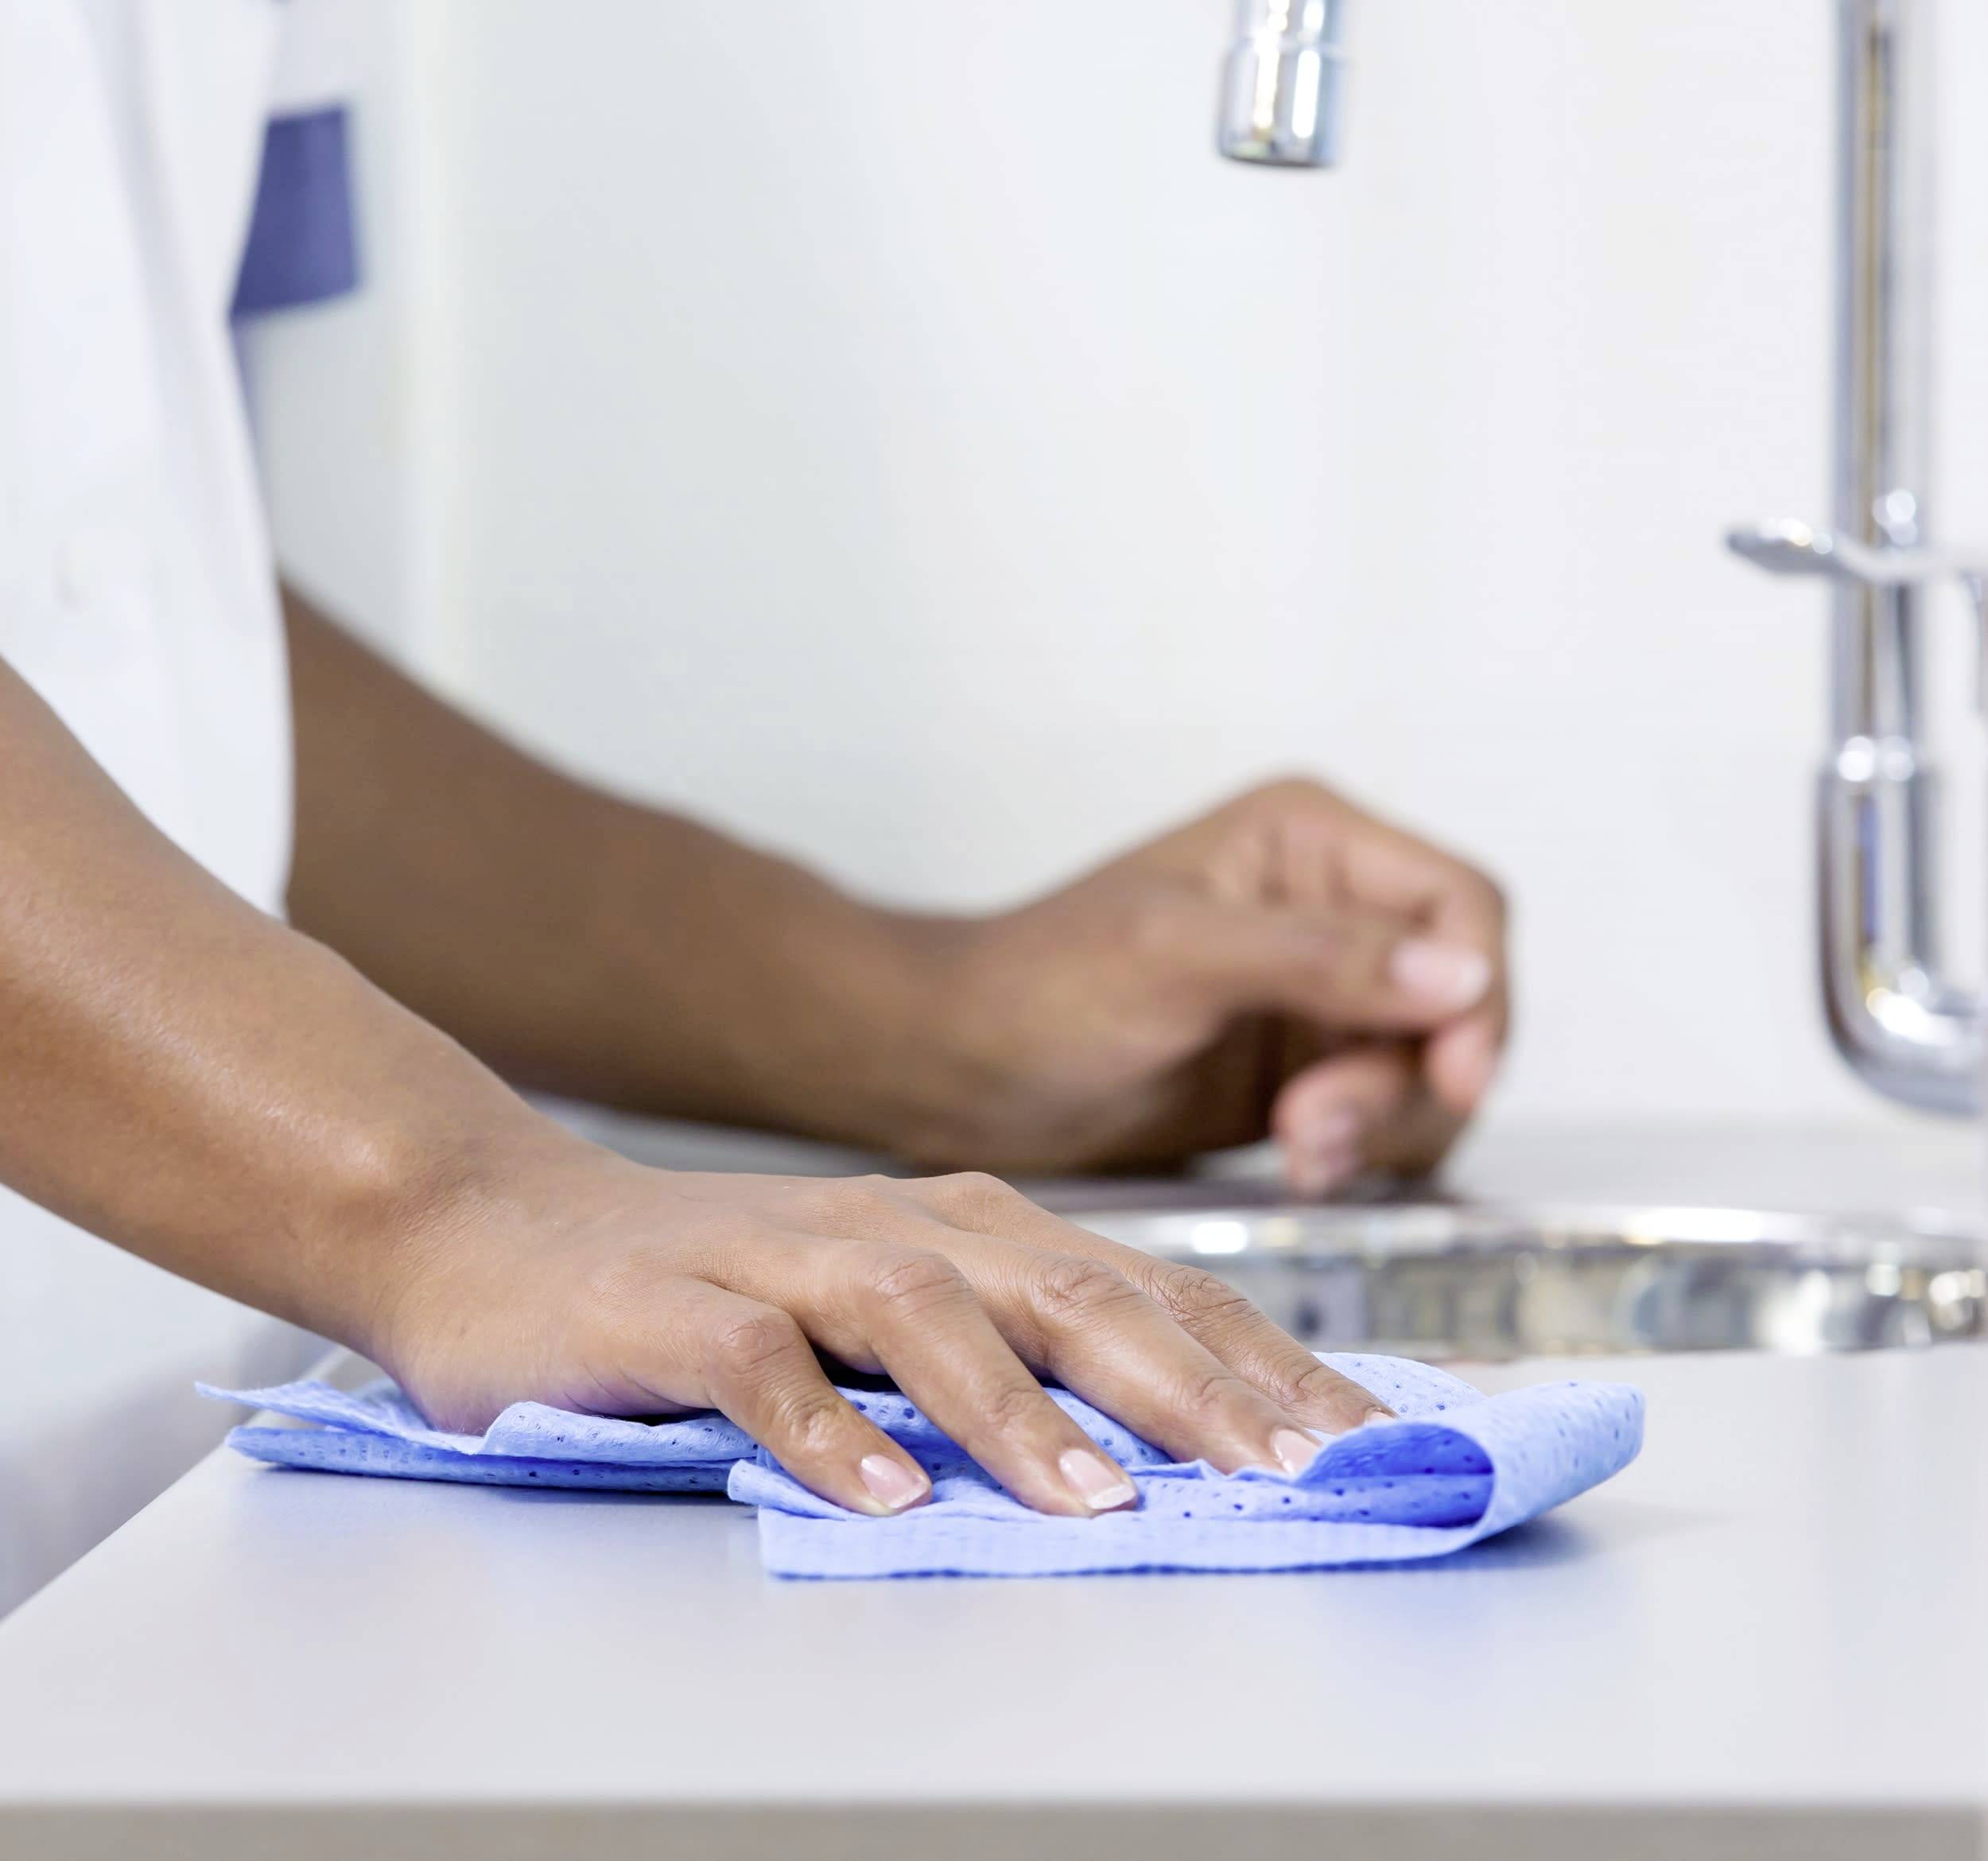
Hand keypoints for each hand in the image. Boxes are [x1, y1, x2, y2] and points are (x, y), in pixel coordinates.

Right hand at [383, 1134, 1392, 1516]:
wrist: (501, 1226)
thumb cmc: (720, 1285)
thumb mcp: (891, 1313)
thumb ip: (1012, 1359)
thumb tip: (1176, 1447)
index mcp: (973, 1231)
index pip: (1151, 1288)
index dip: (1259, 1359)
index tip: (1360, 1439)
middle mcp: (898, 1228)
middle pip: (1068, 1291)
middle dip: (1186, 1382)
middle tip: (1287, 1466)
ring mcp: (782, 1256)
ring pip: (926, 1314)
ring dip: (1014, 1408)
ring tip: (1097, 1495)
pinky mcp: (670, 1304)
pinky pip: (758, 1362)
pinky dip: (826, 1425)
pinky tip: (881, 1494)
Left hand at [915, 778, 1508, 1192]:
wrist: (968, 1072)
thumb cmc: (1040, 984)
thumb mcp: (1177, 956)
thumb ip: (1318, 958)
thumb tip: (1458, 976)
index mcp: (1311, 840)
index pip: (1459, 902)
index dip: (1478, 990)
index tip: (1455, 1072)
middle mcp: (1335, 908)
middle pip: (1460, 998)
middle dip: (1410, 1076)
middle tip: (1320, 1126)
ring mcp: (1324, 994)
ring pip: (1431, 1067)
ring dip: (1381, 1123)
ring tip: (1297, 1149)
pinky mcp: (1308, 1069)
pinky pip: (1388, 1116)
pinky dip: (1360, 1148)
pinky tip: (1299, 1161)